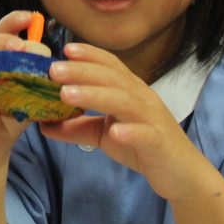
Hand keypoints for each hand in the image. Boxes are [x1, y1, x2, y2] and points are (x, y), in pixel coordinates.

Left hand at [42, 43, 213, 201]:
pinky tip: (114, 132)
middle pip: (112, 79)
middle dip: (82, 71)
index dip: (89, 55)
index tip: (65, 49)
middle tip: (53, 70)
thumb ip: (75, 127)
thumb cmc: (142, 147)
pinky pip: (145, 134)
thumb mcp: (103, 135)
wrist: (181, 174)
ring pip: (124, 101)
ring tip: (67, 94)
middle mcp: (142, 100)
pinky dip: (130, 131)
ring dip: (95, 95)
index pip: (110, 66)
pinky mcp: (159, 143)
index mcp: (130, 92)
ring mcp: (152, 120)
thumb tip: (42, 124)